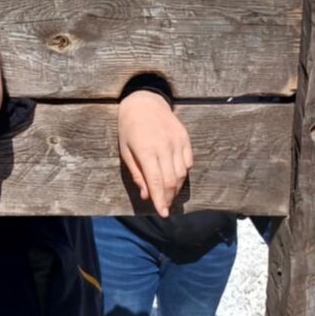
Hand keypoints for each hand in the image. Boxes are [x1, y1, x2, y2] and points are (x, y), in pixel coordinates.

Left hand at [117, 91, 192, 217]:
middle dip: (168, 198)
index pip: (156, 182)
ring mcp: (177, 142)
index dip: (160, 200)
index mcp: (146, 151)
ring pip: (182, 173)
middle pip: (171, 180)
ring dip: (176, 188)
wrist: (144, 102)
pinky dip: (183, 173)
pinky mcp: (185, 138)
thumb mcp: (126, 151)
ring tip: (169, 195)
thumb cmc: (130, 128)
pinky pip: (188, 162)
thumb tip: (146, 195)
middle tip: (165, 207)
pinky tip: (176, 178)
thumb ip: (137, 174)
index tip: (162, 213)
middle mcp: (164, 147)